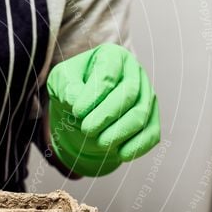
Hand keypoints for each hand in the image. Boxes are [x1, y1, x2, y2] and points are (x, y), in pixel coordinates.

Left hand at [46, 44, 159, 176]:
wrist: (82, 109)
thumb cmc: (72, 88)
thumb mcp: (60, 81)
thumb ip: (65, 86)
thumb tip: (75, 99)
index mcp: (112, 57)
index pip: (108, 75)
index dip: (93, 96)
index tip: (76, 112)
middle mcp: (134, 73)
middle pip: (128, 94)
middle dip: (107, 115)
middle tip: (86, 130)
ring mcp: (146, 95)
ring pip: (141, 114)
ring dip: (120, 132)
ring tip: (99, 143)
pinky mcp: (151, 118)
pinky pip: (151, 133)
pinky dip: (138, 146)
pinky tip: (121, 154)